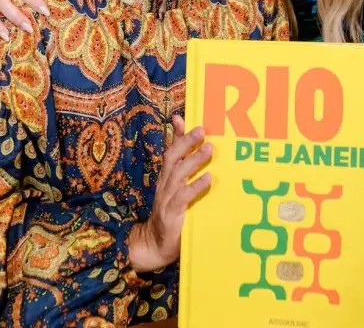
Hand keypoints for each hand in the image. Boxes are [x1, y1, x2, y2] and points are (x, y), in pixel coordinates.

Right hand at [128, 115, 211, 271]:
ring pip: (178, 174)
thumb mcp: (178, 193)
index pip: (171, 152)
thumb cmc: (172, 216)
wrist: (155, 246)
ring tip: (208, 149)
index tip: (180, 118)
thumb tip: (201, 159)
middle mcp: (165, 185)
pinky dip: (195, 186)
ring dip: (194, 160)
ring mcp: (166, 199)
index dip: (176, 135)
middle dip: (186, 142)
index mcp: (166, 178)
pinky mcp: (171, 215)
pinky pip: (182, 197)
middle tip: (201, 130)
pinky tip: (207, 179)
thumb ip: (187, 175)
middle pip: (173, 158)